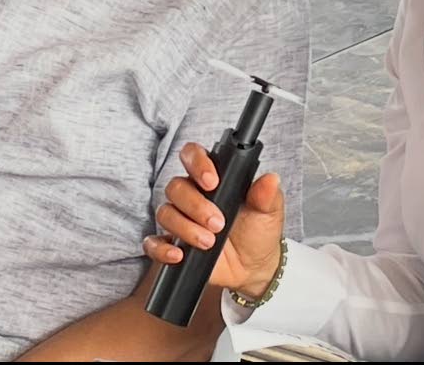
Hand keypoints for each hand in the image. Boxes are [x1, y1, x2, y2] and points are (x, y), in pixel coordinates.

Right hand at [144, 143, 285, 299]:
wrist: (253, 267)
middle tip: (218, 222)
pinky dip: (161, 248)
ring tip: (209, 242)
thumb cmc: (259, 232)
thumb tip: (270, 178)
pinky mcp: (172, 243)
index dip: (197, 163)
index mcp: (214, 179)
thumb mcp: (269, 212)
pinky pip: (153, 242)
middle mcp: (193, 195)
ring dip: (185, 228)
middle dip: (196, 205)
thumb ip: (267, 195)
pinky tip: (179, 255)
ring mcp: (180, 219)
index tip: (212, 182)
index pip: (193, 156)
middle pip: (176, 187)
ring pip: (165, 212)